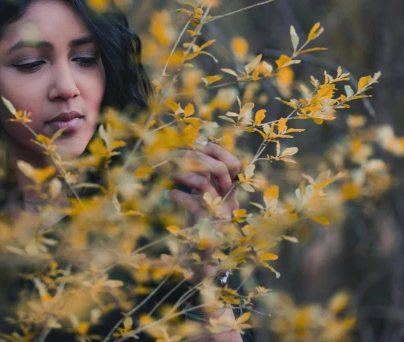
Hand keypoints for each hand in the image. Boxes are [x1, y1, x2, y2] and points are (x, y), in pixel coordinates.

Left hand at [166, 141, 241, 279]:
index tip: (197, 143)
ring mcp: (220, 216)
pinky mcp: (208, 228)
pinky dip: (179, 195)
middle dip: (197, 158)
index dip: (218, 151)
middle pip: (222, 170)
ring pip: (207, 184)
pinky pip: (195, 204)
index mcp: (230, 192)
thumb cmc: (196, 223)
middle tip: (177, 155)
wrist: (196, 260)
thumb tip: (190, 151)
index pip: (234, 165)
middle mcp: (230, 202)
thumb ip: (201, 176)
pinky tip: (169, 194)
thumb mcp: (200, 195)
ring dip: (186, 174)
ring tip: (171, 174)